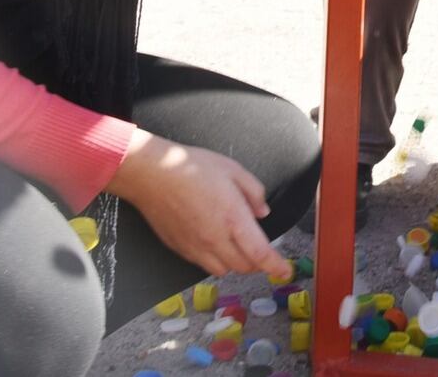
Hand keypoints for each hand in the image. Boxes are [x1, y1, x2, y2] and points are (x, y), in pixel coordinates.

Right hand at [107, 129, 285, 277]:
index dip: (276, 266)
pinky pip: (203, 265)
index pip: (260, 254)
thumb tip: (263, 212)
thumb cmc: (189, 167)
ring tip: (237, 245)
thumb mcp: (232, 169)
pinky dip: (215, 260)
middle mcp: (215, 238)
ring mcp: (196, 247)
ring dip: (236, 263)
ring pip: (224, 270)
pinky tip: (215, 242)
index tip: (285, 271)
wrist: (152, 175)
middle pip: (244, 267)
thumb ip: (254, 192)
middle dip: (257, 262)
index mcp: (233, 218)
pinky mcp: (180, 249)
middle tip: (260, 249)